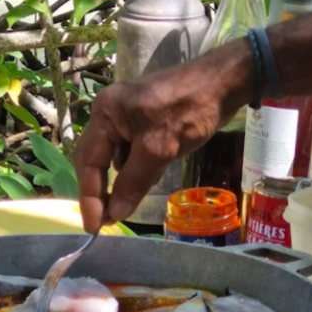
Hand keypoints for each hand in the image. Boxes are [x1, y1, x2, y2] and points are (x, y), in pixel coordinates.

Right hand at [73, 41, 250, 232]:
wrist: (223, 82)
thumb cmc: (188, 110)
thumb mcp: (159, 149)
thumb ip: (134, 181)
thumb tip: (115, 213)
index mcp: (105, 114)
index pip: (88, 162)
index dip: (90, 198)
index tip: (94, 228)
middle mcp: (109, 113)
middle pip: (95, 159)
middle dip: (98, 190)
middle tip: (104, 222)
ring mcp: (126, 116)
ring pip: (114, 157)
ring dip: (117, 181)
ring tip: (120, 208)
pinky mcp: (144, 120)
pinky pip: (130, 151)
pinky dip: (133, 170)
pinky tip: (140, 183)